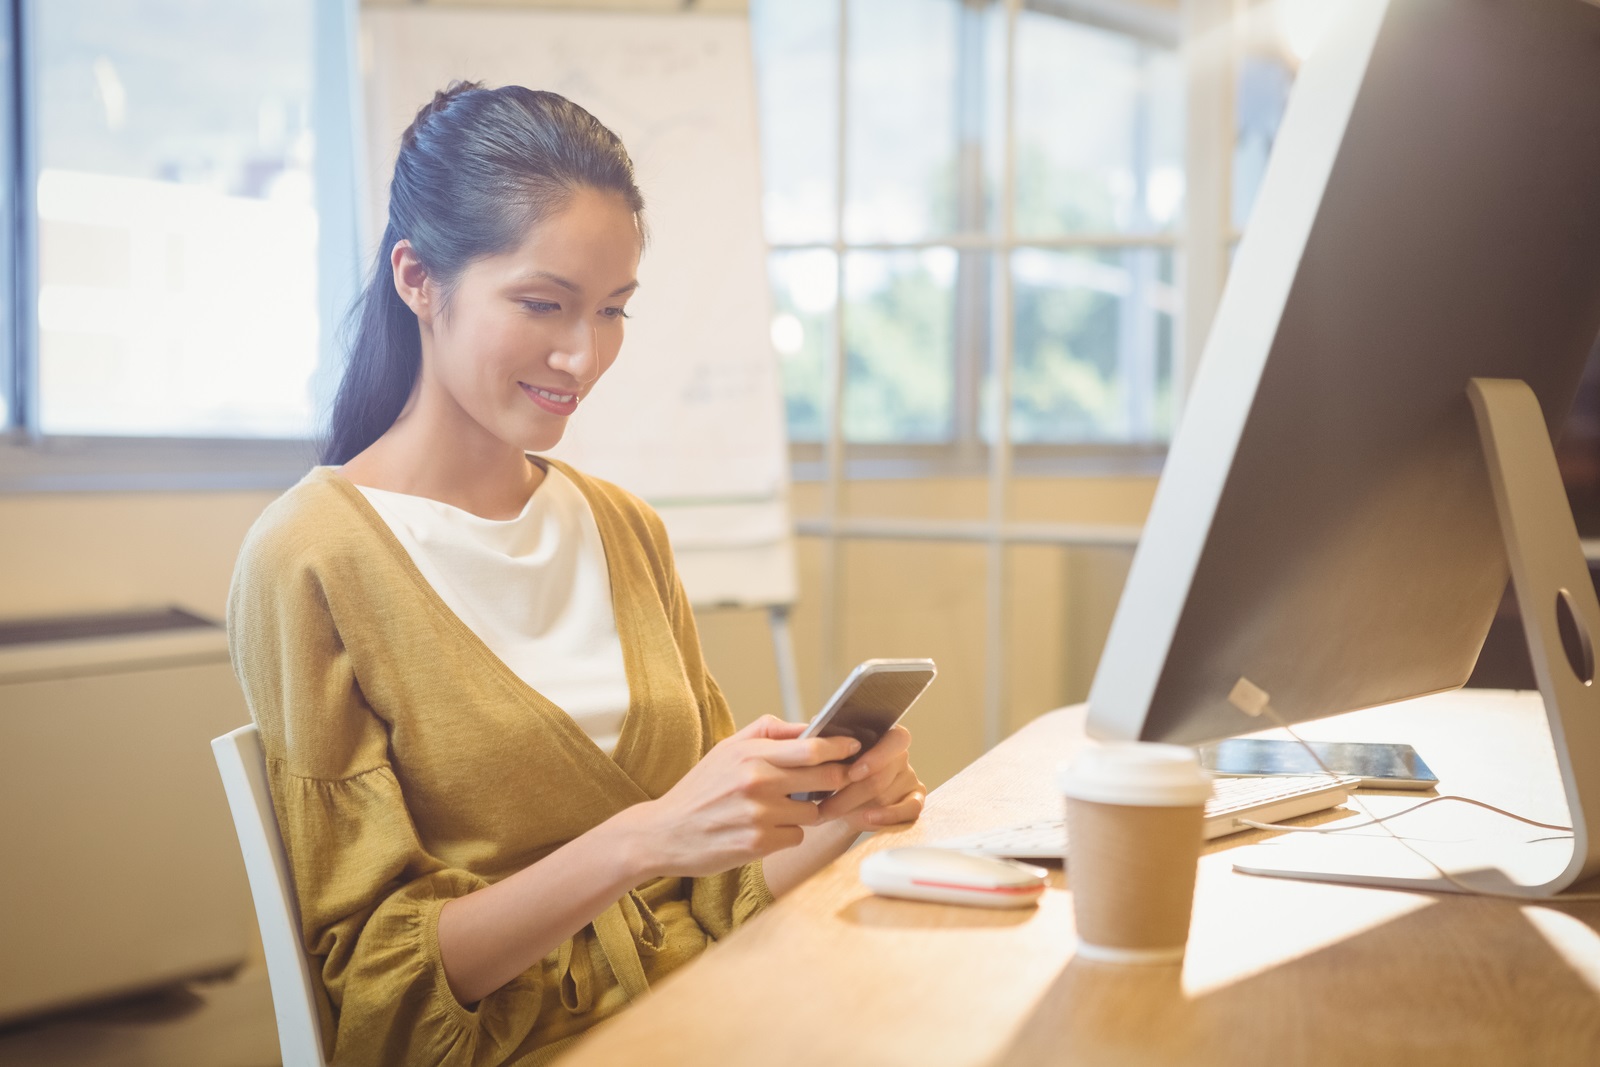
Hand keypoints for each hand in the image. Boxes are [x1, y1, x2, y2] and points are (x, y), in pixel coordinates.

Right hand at [629, 716, 860, 878]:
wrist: (662, 833)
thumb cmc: (700, 788)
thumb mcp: (727, 748)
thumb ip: (768, 732)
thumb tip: (809, 725)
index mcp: (751, 754)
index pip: (813, 747)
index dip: (841, 748)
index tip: (854, 747)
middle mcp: (757, 782)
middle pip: (824, 778)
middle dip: (836, 779)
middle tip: (836, 780)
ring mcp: (759, 815)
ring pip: (813, 811)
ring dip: (806, 810)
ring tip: (781, 808)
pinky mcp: (757, 845)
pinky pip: (796, 836)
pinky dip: (787, 834)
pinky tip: (765, 829)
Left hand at [816, 725, 924, 833]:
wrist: (838, 799)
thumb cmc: (833, 768)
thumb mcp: (827, 750)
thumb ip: (827, 736)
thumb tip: (818, 723)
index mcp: (886, 735)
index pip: (896, 739)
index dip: (876, 757)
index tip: (852, 774)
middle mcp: (901, 756)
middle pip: (881, 777)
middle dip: (848, 794)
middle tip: (824, 806)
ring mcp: (909, 780)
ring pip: (885, 798)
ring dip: (853, 810)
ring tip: (827, 814)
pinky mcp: (914, 803)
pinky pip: (910, 813)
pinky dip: (887, 818)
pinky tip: (867, 820)